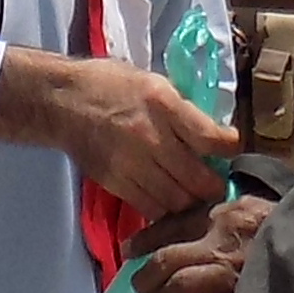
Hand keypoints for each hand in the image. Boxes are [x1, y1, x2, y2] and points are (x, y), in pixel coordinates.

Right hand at [0, 49, 232, 220]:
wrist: (62, 102)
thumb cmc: (111, 85)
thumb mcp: (154, 83)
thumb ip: (183, 110)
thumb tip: (216, 135)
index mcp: (163, 104)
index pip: (210, 138)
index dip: (230, 148)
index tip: (231, 148)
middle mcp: (150, 137)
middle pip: (199, 180)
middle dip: (216, 185)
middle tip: (218, 183)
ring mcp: (132, 165)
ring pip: (177, 202)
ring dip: (192, 202)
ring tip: (195, 194)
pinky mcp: (116, 184)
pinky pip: (151, 209)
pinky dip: (166, 210)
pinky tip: (169, 200)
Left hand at [137, 193, 270, 292]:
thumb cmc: (282, 229)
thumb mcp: (247, 209)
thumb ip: (212, 214)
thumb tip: (169, 229)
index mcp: (222, 215)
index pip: (171, 226)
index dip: (144, 242)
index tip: (129, 254)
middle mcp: (222, 244)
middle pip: (167, 262)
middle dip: (147, 281)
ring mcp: (232, 276)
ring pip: (179, 290)